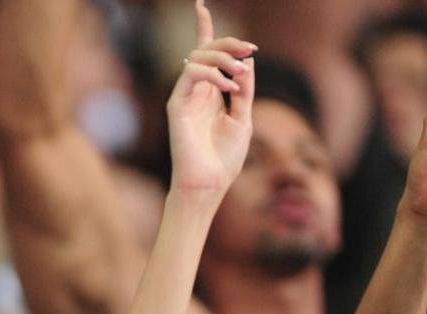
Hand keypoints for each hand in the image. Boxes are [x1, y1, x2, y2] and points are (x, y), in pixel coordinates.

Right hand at [167, 0, 256, 194]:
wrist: (208, 183)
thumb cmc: (225, 158)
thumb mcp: (244, 118)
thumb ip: (245, 90)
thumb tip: (247, 61)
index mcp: (210, 93)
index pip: (205, 54)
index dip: (204, 28)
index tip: (200, 6)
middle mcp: (195, 91)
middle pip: (206, 50)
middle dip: (228, 42)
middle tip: (250, 49)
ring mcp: (184, 97)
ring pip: (198, 57)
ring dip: (224, 58)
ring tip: (241, 73)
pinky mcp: (176, 105)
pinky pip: (191, 73)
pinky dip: (213, 74)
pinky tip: (230, 85)